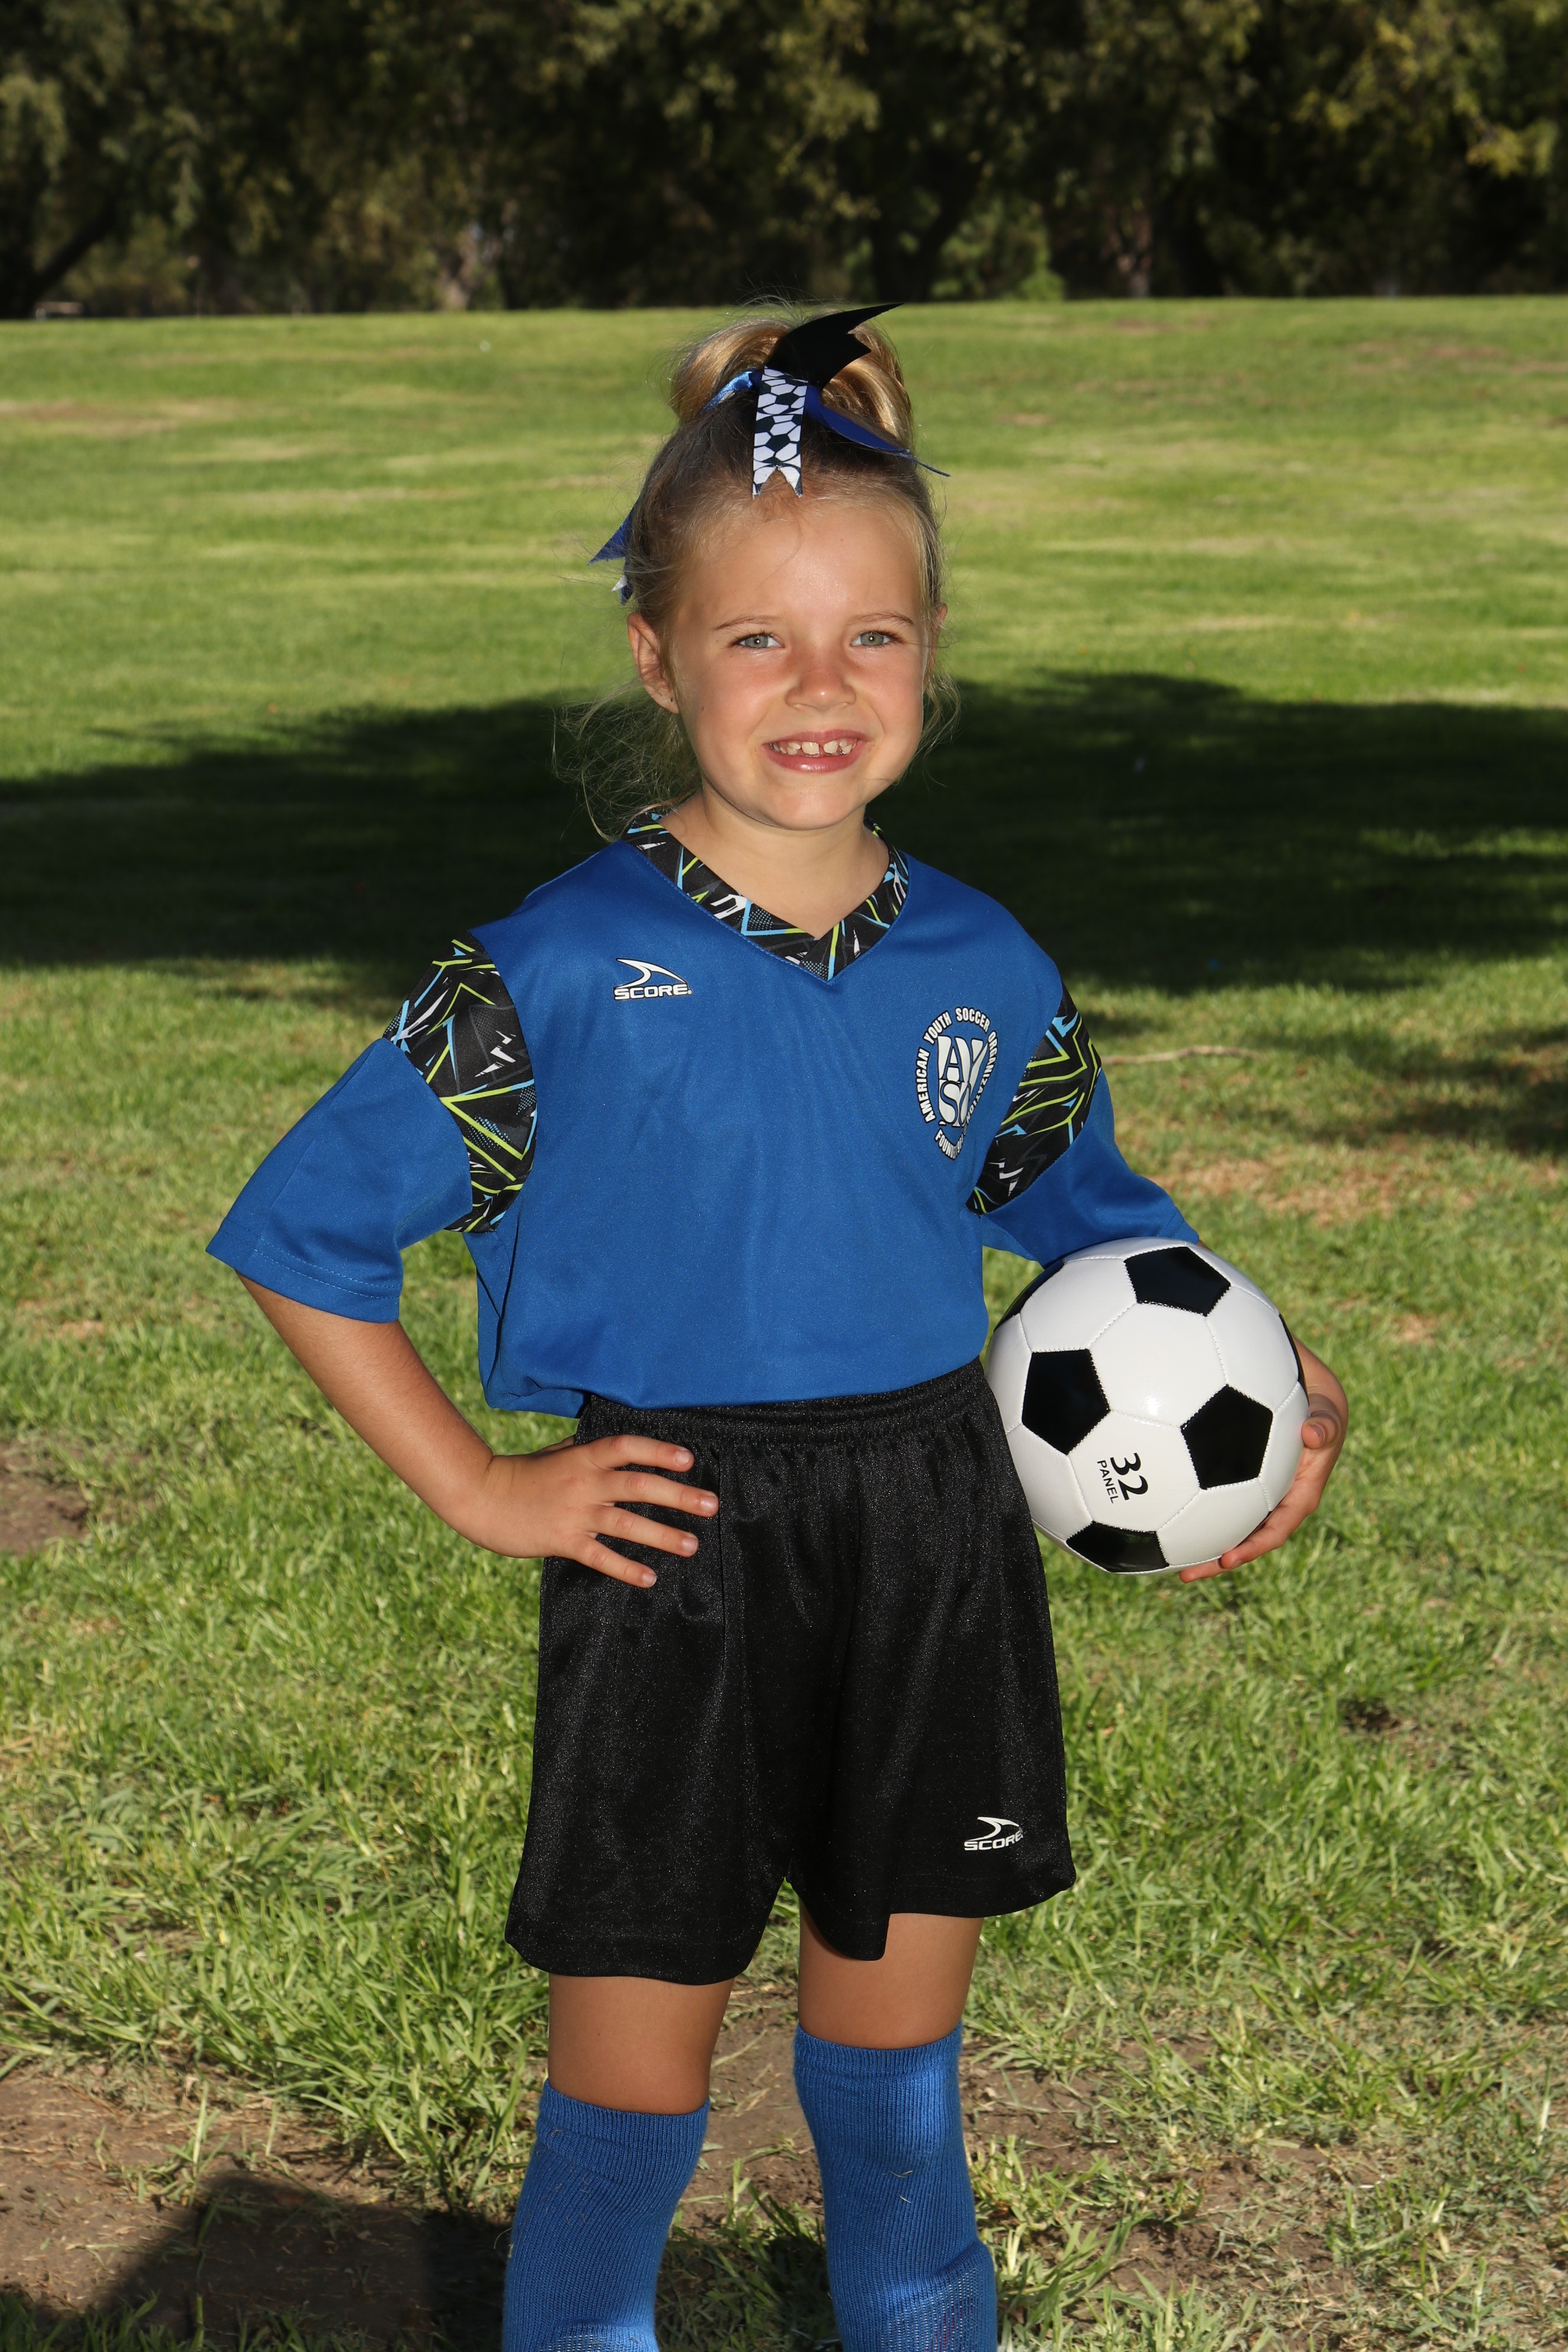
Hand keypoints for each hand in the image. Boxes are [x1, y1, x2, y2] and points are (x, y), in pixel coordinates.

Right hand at [457, 1434, 717, 1587]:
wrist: (481, 1497)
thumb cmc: (523, 1473)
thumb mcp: (557, 1453)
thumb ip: (588, 1449)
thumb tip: (619, 1444)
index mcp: (583, 1457)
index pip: (626, 1448)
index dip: (658, 1451)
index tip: (688, 1459)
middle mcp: (584, 1482)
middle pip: (638, 1485)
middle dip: (677, 1495)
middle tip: (711, 1505)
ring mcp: (574, 1512)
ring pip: (625, 1523)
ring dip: (662, 1535)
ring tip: (692, 1545)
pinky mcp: (562, 1541)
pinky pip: (600, 1556)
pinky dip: (625, 1568)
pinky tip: (649, 1577)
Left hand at [1178, 1338, 1346, 1584]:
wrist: (1303, 1385)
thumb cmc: (1317, 1399)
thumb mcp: (1328, 1408)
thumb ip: (1325, 1422)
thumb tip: (1313, 1434)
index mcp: (1300, 1493)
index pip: (1277, 1530)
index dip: (1254, 1547)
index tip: (1228, 1560)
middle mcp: (1276, 1499)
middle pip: (1247, 1538)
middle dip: (1219, 1560)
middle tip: (1186, 1574)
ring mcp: (1256, 1491)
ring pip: (1228, 1524)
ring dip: (1202, 1542)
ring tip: (1166, 1559)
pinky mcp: (1236, 1477)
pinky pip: (1214, 1499)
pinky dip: (1193, 1509)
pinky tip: (1161, 1511)